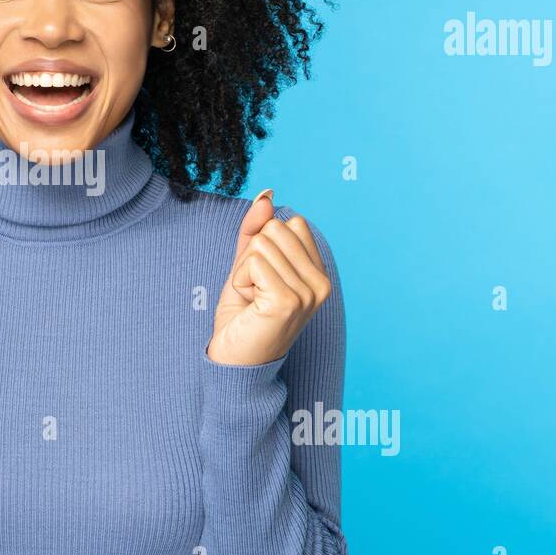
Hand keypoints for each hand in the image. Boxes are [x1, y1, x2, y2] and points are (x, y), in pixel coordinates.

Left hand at [205, 189, 330, 365]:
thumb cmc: (243, 316)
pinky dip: (240, 280)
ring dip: (244, 271)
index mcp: (318, 273)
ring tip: (252, 299)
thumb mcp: (248, 265)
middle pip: (274, 229)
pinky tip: (249, 304)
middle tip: (253, 290)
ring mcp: (307, 293)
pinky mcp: (288, 300)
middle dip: (251, 256)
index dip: (264, 244)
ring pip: (261, 244)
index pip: (291, 223)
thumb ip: (255, 230)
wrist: (234, 360)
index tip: (262, 278)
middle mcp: (321, 283)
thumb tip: (266, 195)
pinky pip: (253, 262)